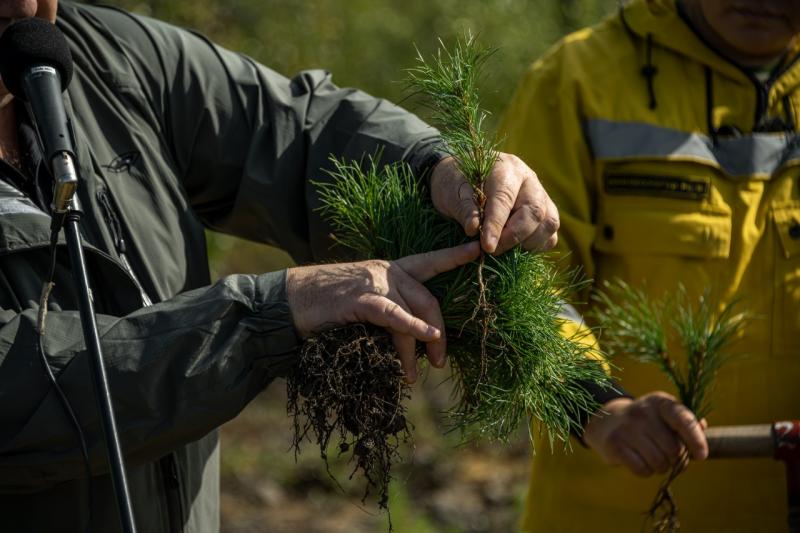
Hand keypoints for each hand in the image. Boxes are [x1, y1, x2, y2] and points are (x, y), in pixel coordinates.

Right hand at [286, 242, 479, 382]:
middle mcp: (388, 271)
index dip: (455, 256)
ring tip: (416, 374)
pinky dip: (413, 327)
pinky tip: (425, 337)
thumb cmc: (325, 305)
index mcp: (390, 269)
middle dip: (439, 333)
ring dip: (419, 350)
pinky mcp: (362, 299)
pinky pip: (394, 316)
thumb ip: (389, 309)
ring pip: (413, 314)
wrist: (289, 300)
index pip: (430, 261)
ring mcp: (376, 283)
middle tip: (440, 362)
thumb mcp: (363, 301)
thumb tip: (412, 336)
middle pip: (429, 299)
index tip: (478, 249)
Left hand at [430, 153, 558, 254]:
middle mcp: (528, 179)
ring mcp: (541, 195)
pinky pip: (550, 233)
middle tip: (493, 250)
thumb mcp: (450, 191)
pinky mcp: (546, 212)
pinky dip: (537, 245)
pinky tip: (517, 249)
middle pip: (534, 210)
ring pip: (548, 222)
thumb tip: (474, 229)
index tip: (487, 246)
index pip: (504, 198)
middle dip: (514, 236)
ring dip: (528, 242)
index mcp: (504, 168)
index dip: (496, 224)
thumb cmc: (455, 184)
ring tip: (504, 248)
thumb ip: (463, 208)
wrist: (462, 179)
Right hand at [583, 392, 708, 476]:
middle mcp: (642, 412)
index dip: (696, 440)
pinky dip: (646, 471)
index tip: (701, 455)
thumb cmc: (648, 422)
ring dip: (662, 467)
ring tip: (655, 459)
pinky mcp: (614, 444)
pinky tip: (641, 461)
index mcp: (660, 402)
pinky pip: (642, 470)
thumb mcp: (666, 416)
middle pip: (674, 450)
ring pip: (659, 463)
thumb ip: (687, 422)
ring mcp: (626, 428)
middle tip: (670, 457)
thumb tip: (702, 426)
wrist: (608, 421)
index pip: (684, 420)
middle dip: (677, 459)